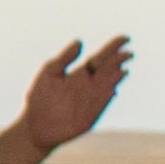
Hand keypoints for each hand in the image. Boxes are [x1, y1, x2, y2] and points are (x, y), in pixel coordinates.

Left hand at [18, 35, 131, 152]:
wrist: (35, 125)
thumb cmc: (40, 97)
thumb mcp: (50, 73)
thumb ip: (65, 58)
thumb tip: (80, 41)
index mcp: (81, 73)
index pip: (101, 57)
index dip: (113, 47)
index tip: (125, 38)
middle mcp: (90, 86)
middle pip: (108, 70)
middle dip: (118, 61)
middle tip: (128, 53)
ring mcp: (92, 101)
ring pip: (108, 86)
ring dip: (116, 78)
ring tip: (123, 69)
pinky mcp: (91, 116)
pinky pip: (100, 105)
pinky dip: (105, 98)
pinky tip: (112, 90)